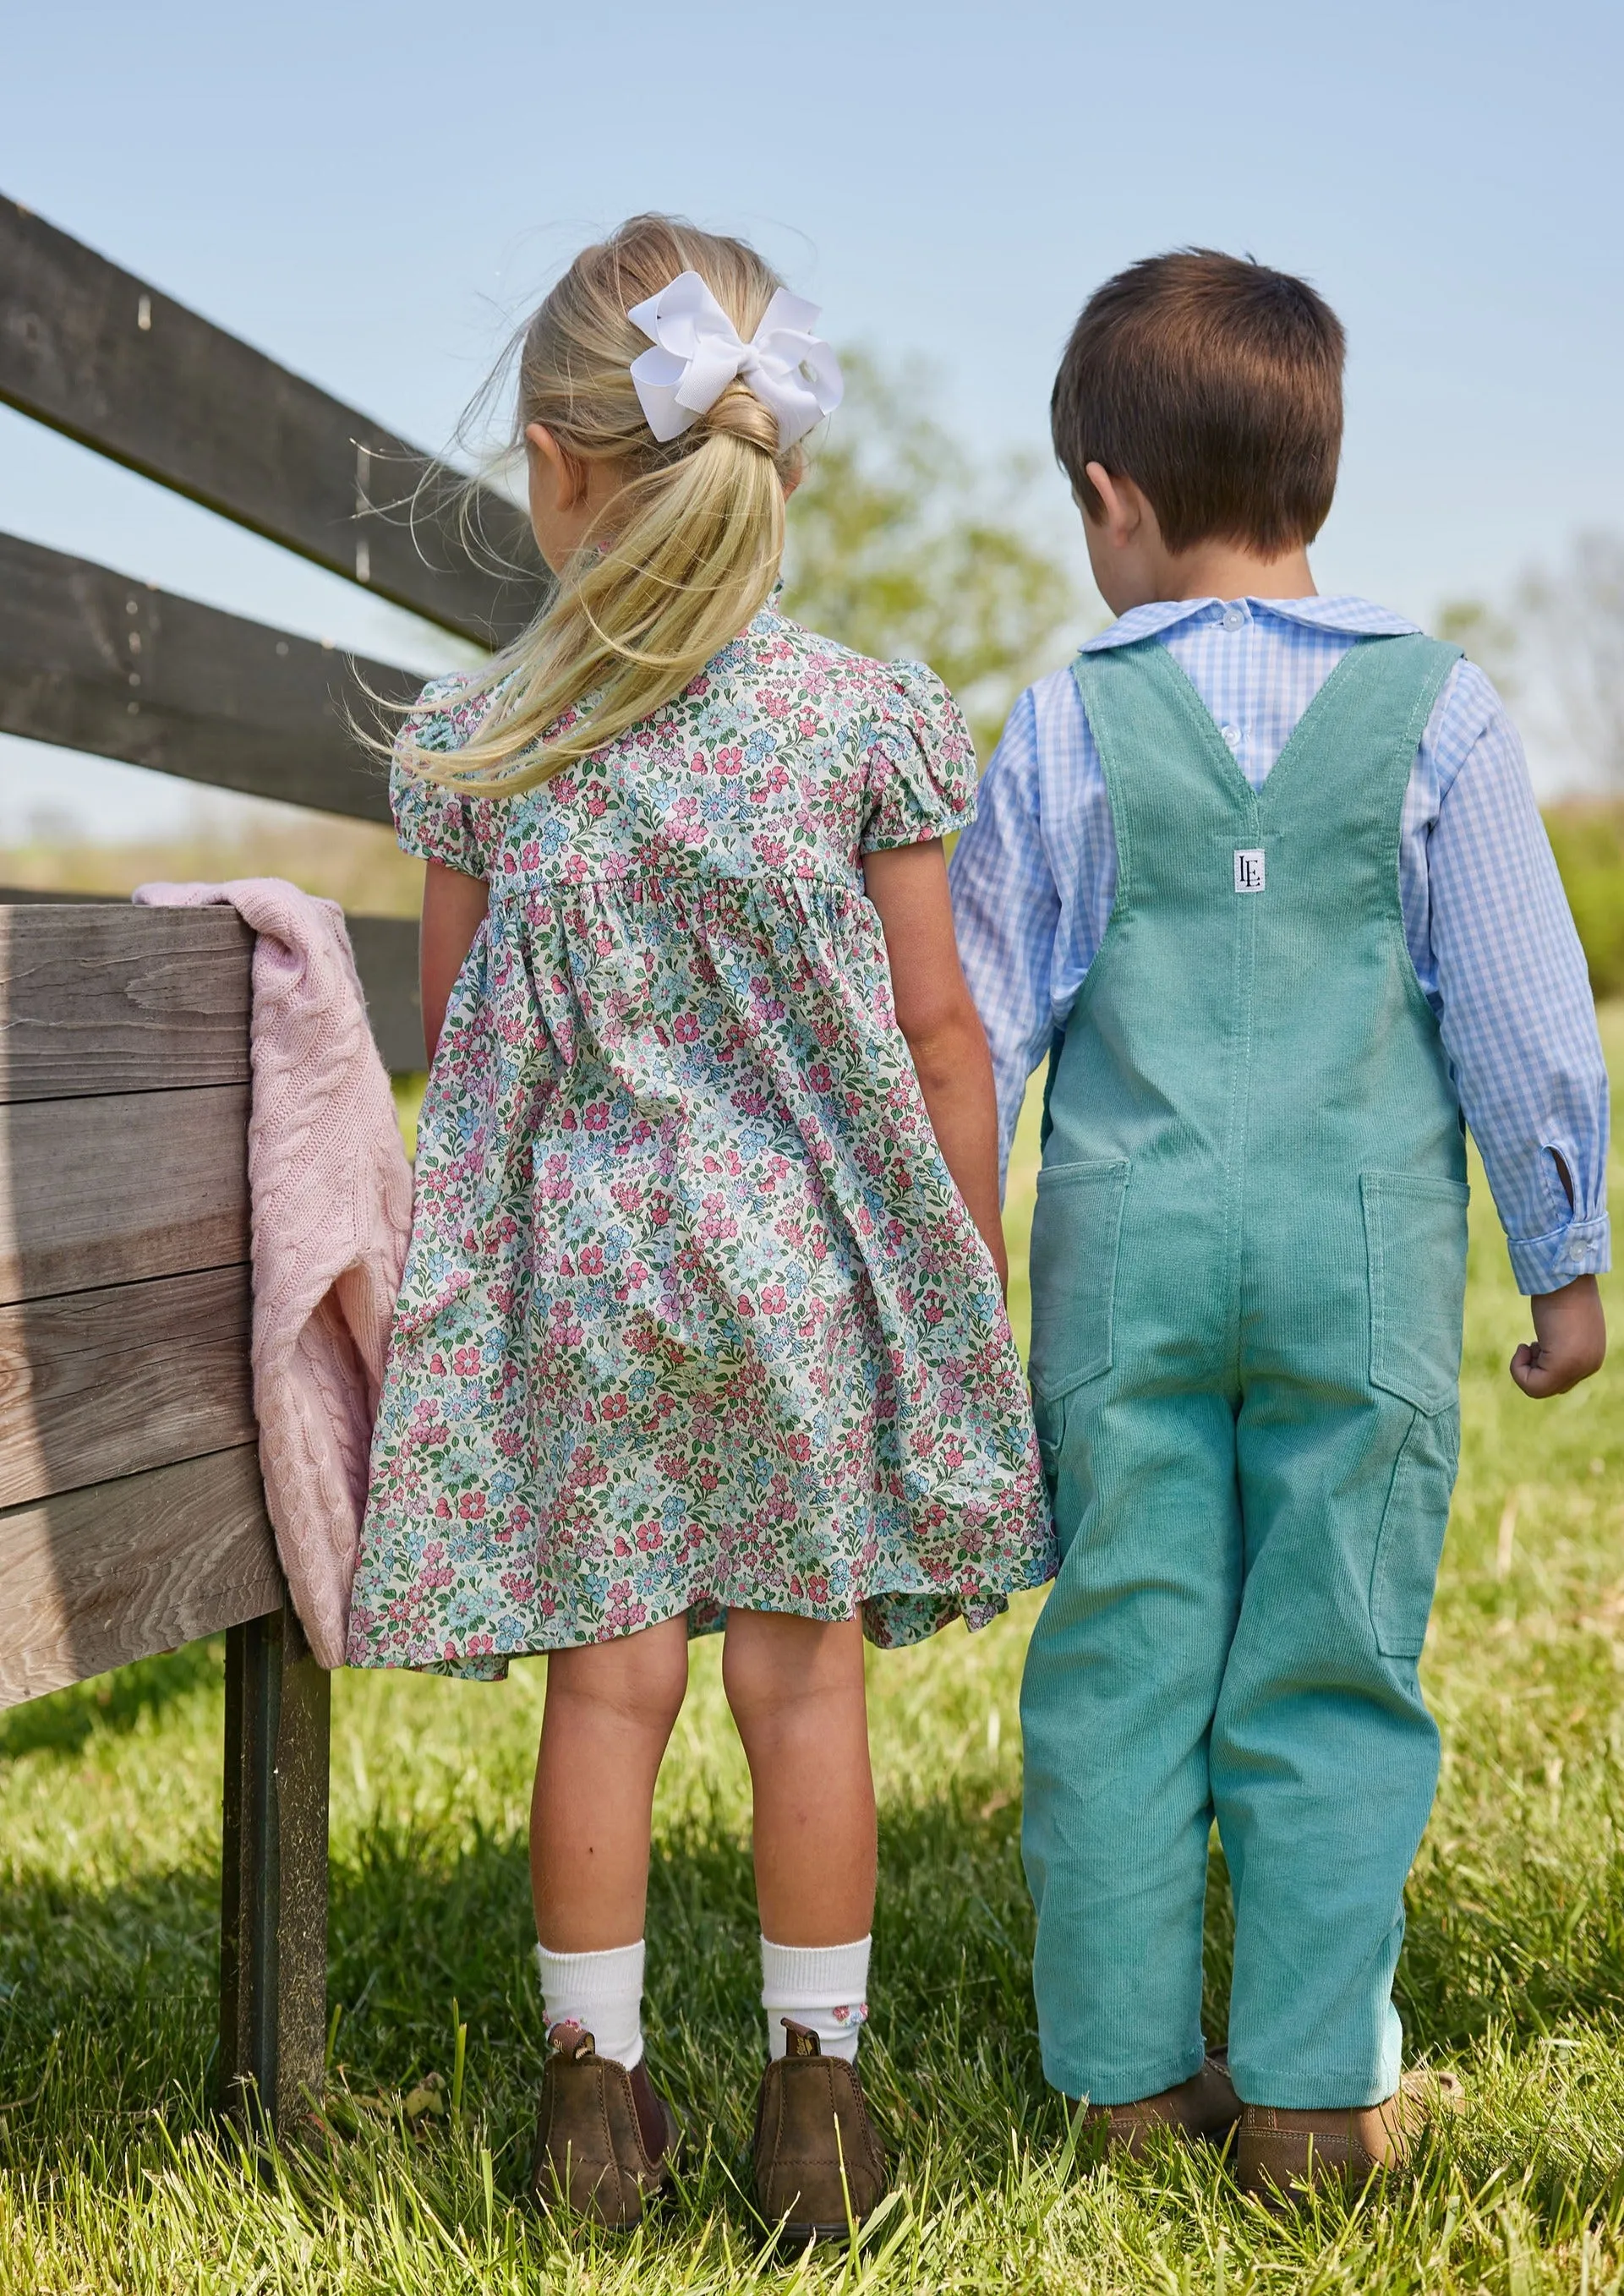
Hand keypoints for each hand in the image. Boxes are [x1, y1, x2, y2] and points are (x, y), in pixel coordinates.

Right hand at [1510, 1274, 1605, 1397]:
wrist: (1562, 1276)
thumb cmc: (1560, 1290)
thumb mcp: (1562, 1323)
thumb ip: (1560, 1341)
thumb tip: (1544, 1349)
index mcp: (1592, 1355)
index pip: (1562, 1379)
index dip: (1540, 1364)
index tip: (1537, 1341)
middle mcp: (1591, 1364)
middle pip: (1552, 1387)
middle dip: (1534, 1368)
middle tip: (1532, 1343)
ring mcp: (1579, 1367)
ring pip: (1540, 1390)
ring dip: (1524, 1369)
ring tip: (1528, 1344)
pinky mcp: (1564, 1365)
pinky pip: (1533, 1386)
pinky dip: (1518, 1369)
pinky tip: (1523, 1346)